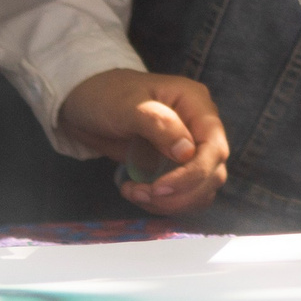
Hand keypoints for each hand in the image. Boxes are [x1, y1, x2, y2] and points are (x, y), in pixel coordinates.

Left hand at [58, 69, 229, 215]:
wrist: (87, 103)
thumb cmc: (107, 96)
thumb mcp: (127, 105)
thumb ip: (159, 124)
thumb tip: (188, 152)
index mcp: (196, 104)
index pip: (213, 147)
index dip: (193, 174)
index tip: (159, 188)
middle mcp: (200, 128)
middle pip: (213, 173)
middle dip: (180, 193)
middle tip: (142, 194)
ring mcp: (190, 149)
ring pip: (202, 189)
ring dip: (172, 202)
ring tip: (135, 194)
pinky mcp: (177, 168)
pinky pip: (185, 196)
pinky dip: (165, 204)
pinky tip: (138, 195)